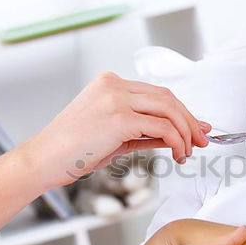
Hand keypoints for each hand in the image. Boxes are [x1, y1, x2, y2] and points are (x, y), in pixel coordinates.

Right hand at [16, 71, 211, 188]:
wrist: (43, 161)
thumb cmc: (72, 151)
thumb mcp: (116, 137)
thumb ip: (147, 132)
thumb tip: (178, 136)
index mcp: (110, 83)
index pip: (157, 93)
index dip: (182, 111)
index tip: (197, 128)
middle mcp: (114, 85)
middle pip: (167, 97)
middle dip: (190, 120)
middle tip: (202, 140)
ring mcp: (116, 99)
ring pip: (168, 109)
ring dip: (186, 131)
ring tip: (189, 151)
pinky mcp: (118, 118)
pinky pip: (161, 127)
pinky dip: (176, 140)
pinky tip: (177, 153)